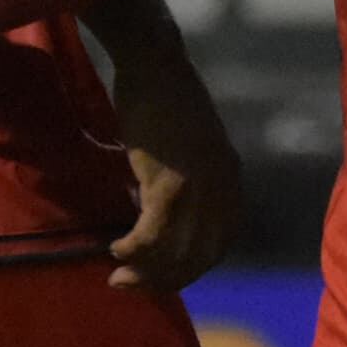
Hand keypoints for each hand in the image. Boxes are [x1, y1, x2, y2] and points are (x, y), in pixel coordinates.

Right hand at [101, 56, 242, 294]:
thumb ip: (184, 181)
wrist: (156, 62)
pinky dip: (133, 248)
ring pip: (175, 252)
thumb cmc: (164, 97)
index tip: (160, 276)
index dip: (189, 269)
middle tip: (128, 284)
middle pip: (199, 256)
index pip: (218, 245)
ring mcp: (199, 189)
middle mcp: (223, 189)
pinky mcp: (170, 183)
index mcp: (231, 180)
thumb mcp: (188, 147)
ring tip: (118, 274)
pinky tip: (115, 247)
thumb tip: (152, 215)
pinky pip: (152, 234)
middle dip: (163, 279)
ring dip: (144, 271)